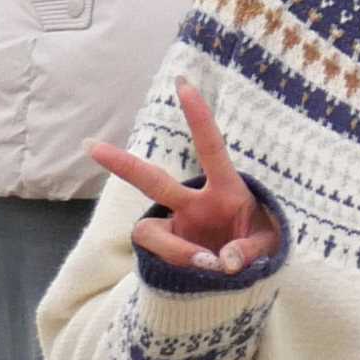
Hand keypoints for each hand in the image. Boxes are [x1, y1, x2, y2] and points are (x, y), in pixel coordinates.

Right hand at [86, 75, 276, 279]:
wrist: (250, 271)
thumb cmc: (262, 243)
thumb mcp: (269, 244)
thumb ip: (250, 250)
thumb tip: (222, 261)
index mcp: (227, 190)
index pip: (211, 148)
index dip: (199, 118)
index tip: (183, 85)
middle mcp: (195, 204)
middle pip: (153, 181)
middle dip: (123, 164)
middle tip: (90, 146)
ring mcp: (177, 226)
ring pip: (149, 230)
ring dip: (173, 248)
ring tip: (207, 264)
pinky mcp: (167, 250)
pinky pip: (156, 255)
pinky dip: (175, 264)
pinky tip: (200, 275)